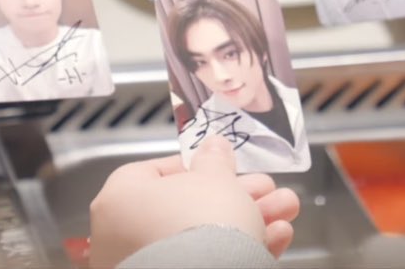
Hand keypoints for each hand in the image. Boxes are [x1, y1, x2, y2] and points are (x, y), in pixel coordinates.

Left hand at [89, 136, 299, 267]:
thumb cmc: (200, 221)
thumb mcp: (216, 179)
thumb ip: (215, 161)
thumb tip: (214, 147)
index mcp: (120, 198)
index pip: (155, 172)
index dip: (196, 166)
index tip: (226, 166)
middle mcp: (123, 235)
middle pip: (188, 206)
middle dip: (238, 194)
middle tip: (268, 188)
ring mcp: (147, 265)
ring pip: (202, 237)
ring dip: (249, 220)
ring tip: (285, 210)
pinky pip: (207, 262)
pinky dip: (239, 250)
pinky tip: (276, 238)